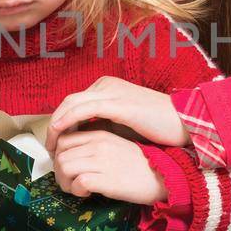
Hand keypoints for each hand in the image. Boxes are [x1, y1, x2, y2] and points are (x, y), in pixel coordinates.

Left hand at [45, 77, 188, 151]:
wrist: (183, 122)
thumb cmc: (157, 126)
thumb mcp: (125, 122)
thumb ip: (105, 124)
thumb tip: (87, 139)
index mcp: (108, 87)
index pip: (74, 102)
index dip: (60, 121)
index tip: (55, 142)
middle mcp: (107, 85)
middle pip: (69, 101)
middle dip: (54, 123)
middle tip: (47, 145)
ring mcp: (113, 92)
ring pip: (72, 103)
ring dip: (57, 123)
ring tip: (51, 144)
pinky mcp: (119, 104)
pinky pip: (85, 109)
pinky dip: (69, 120)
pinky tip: (61, 134)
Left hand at [51, 130, 165, 204]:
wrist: (162, 177)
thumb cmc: (140, 165)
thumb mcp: (116, 145)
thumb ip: (96, 145)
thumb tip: (73, 155)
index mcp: (100, 133)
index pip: (64, 138)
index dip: (58, 154)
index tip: (64, 167)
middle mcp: (98, 144)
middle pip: (60, 153)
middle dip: (58, 171)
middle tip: (68, 181)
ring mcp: (101, 161)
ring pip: (64, 167)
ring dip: (65, 182)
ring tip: (76, 189)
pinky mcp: (106, 179)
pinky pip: (78, 182)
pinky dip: (77, 191)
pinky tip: (87, 193)